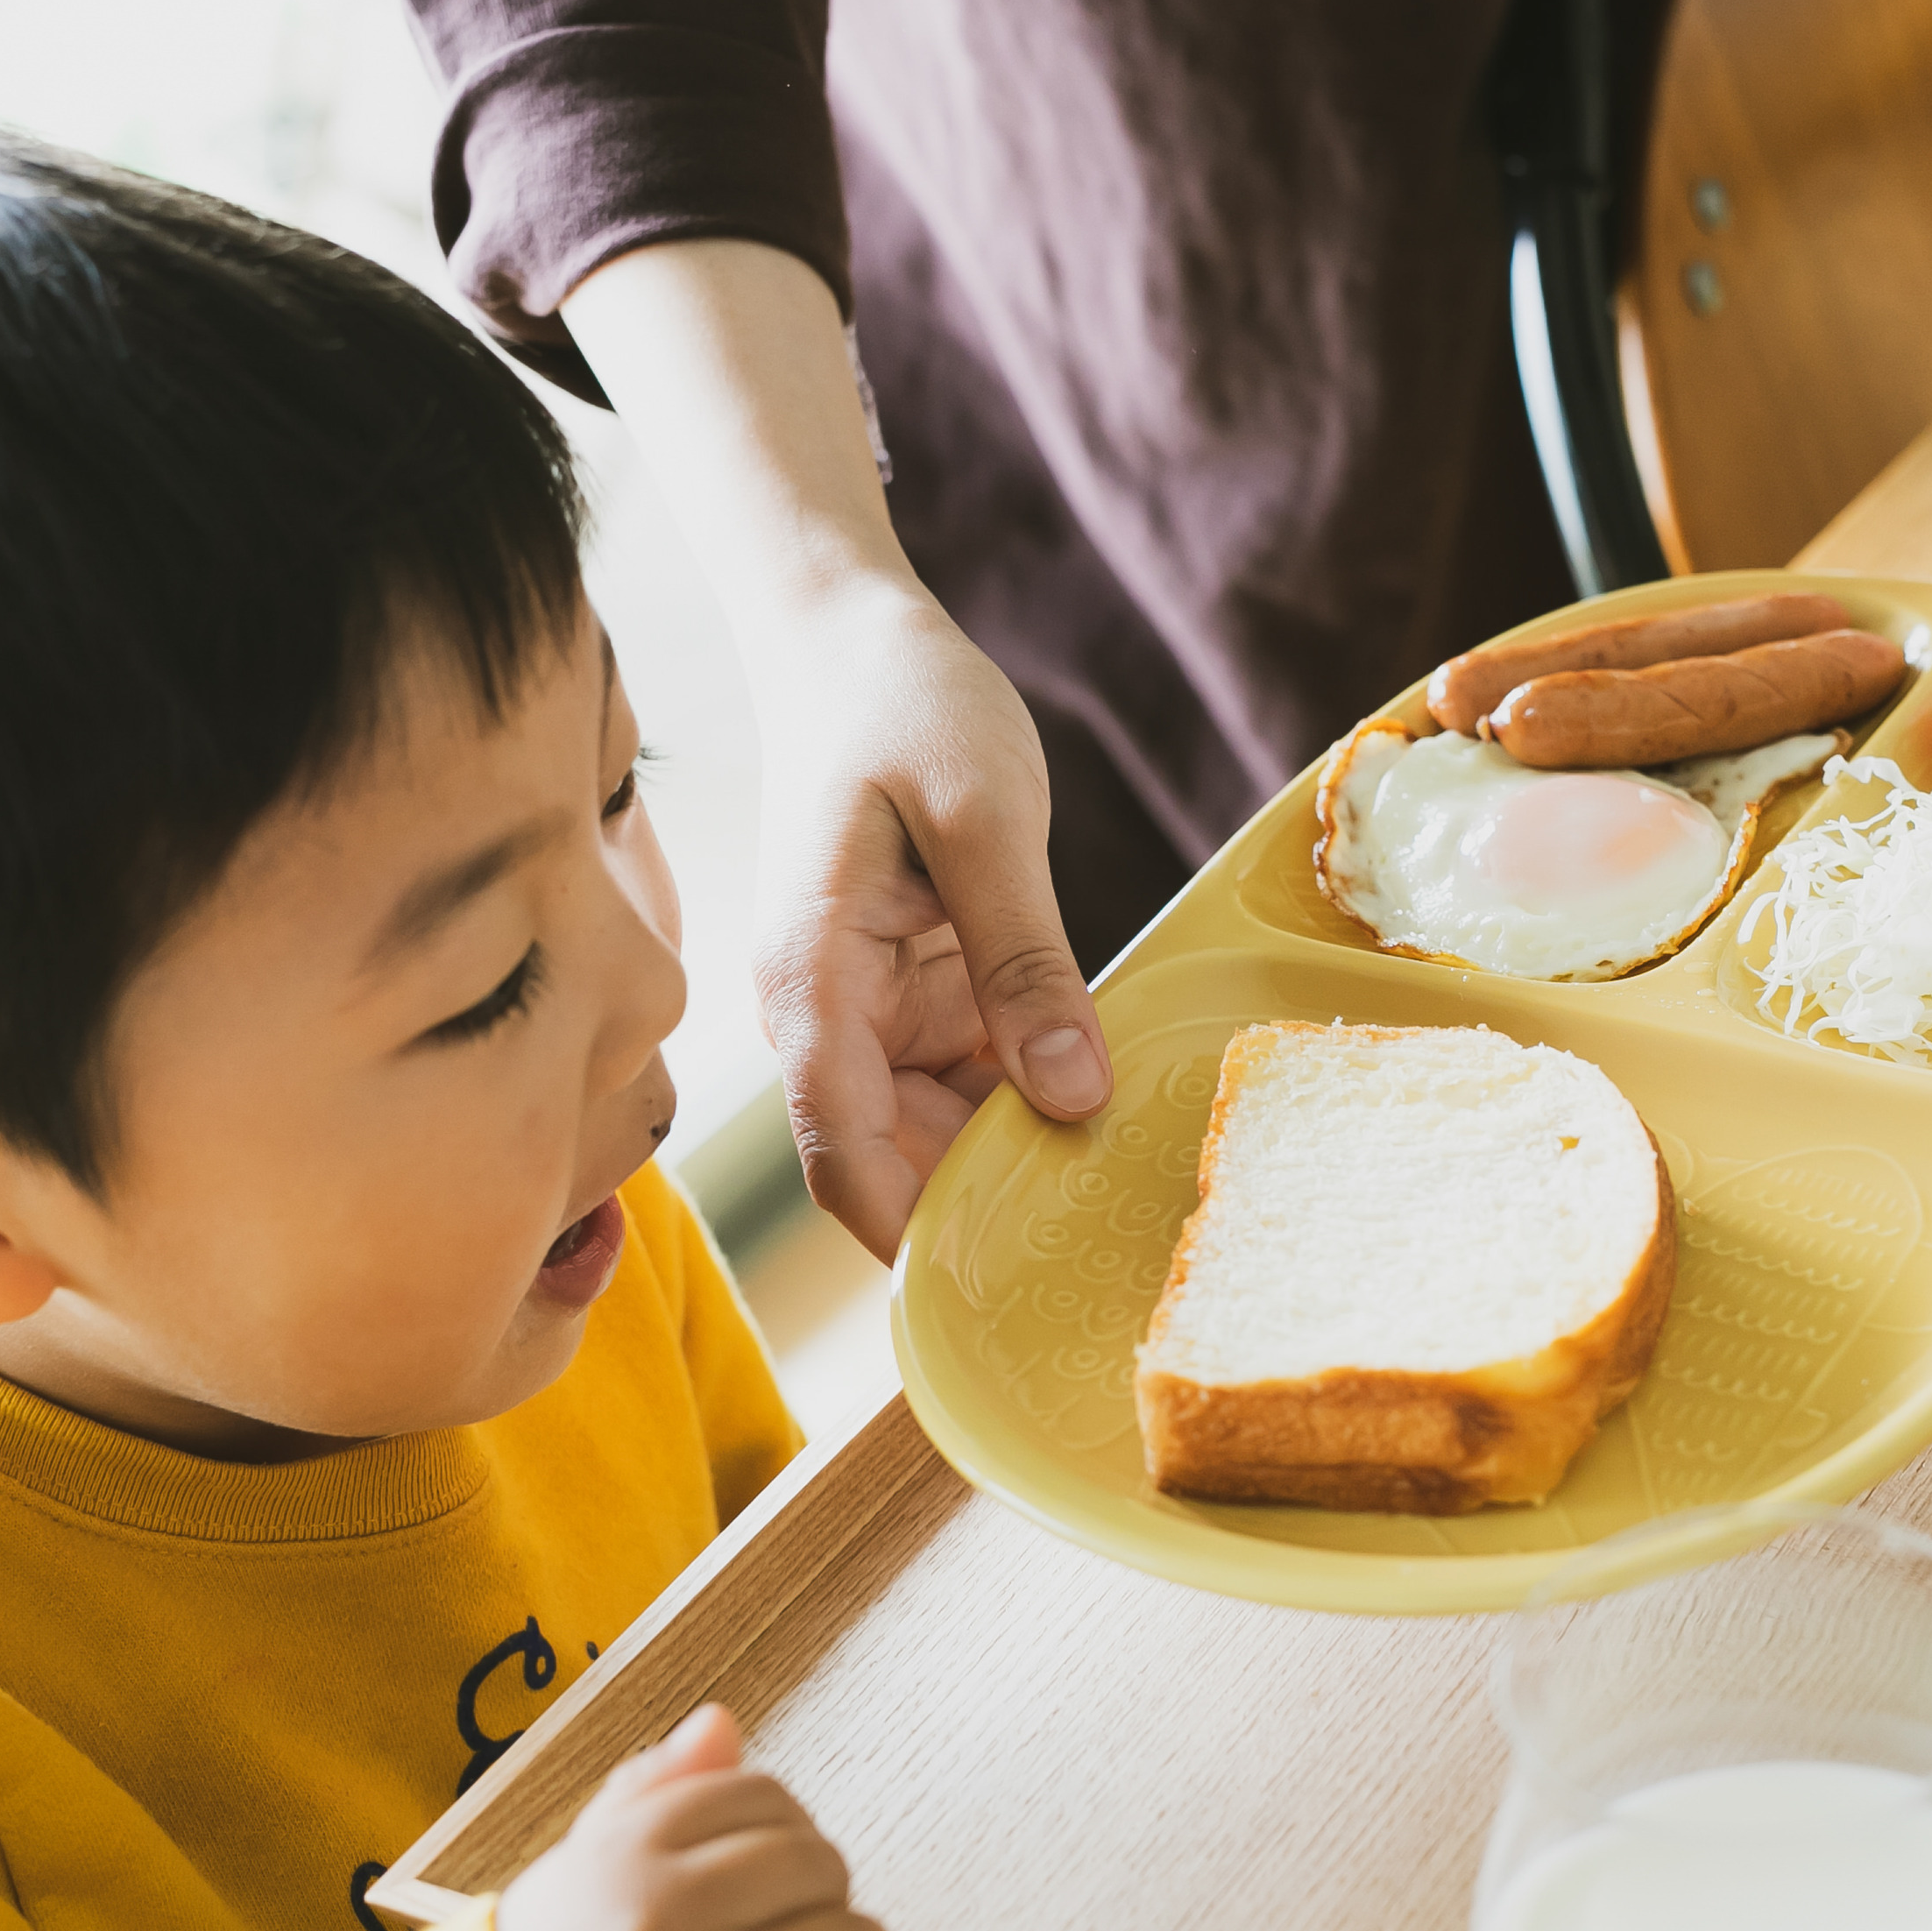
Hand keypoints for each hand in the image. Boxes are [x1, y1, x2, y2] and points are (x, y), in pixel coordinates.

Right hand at [496, 1705, 891, 1930]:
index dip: (776, 1830)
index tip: (752, 1870)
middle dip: (812, 1886)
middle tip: (770, 1923)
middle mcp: (662, 1917)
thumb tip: (719, 1721)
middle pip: (816, 1859)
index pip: (765, 1795)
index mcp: (627, 1852)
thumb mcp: (601, 1853)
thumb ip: (663, 1784)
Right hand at [751, 593, 1112, 1258]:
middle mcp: (821, 1013)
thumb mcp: (984, 822)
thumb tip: (1071, 1097)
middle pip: (891, 1159)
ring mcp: (864, 1009)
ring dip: (1015, 1153)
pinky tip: (1105, 1104)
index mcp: (809, 979)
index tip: (996, 1293)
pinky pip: (967, 1076)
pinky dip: (1028, 1094)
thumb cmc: (904, 706)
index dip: (910, 1232)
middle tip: (1104, 1241)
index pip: (842, 1149)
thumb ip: (1026, 963)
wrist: (852, 637)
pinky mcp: (909, 992)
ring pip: (934, 1129)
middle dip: (983, 1205)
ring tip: (1122, 1183)